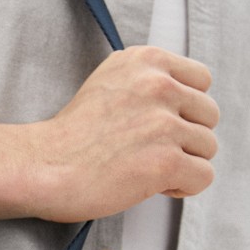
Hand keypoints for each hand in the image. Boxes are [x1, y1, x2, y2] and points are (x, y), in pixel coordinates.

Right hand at [26, 45, 219, 222]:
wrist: (42, 167)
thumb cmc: (67, 138)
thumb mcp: (107, 84)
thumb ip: (144, 84)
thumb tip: (176, 104)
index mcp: (145, 61)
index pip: (201, 80)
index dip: (185, 109)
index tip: (160, 126)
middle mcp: (158, 86)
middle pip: (208, 114)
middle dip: (186, 137)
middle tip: (153, 152)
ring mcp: (164, 124)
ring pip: (208, 147)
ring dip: (184, 163)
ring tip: (150, 171)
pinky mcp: (165, 161)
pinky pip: (203, 176)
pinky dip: (184, 187)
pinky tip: (155, 187)